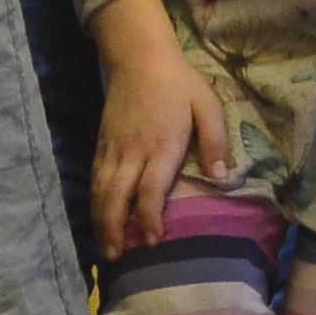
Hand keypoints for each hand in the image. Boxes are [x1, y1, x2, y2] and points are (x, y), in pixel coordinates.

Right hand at [86, 0, 236, 254]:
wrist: (140, 57)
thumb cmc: (180, 83)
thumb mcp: (208, 105)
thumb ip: (215, 142)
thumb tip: (221, 177)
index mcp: (162, 145)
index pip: (151, 190)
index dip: (149, 218)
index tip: (151, 241)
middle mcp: (133, 151)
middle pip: (117, 197)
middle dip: (115, 229)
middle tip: (117, 257)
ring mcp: (113, 148)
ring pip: (101, 191)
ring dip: (101, 221)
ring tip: (106, 248)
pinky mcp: (102, 143)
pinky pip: (95, 178)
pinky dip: (94, 202)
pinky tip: (100, 217)